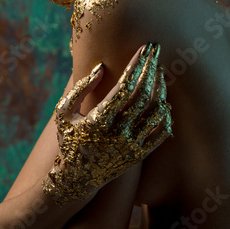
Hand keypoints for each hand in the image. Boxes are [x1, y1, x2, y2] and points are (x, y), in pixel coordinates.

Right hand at [42, 43, 172, 205]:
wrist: (76, 180)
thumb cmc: (68, 140)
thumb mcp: (64, 112)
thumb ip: (81, 88)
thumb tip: (101, 67)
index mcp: (98, 120)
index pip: (124, 85)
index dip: (136, 64)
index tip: (144, 48)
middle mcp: (118, 133)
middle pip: (143, 94)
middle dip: (151, 67)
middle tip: (156, 50)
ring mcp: (131, 145)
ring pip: (156, 111)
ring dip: (160, 87)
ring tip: (160, 71)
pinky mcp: (139, 155)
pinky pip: (161, 132)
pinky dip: (165, 114)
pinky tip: (164, 100)